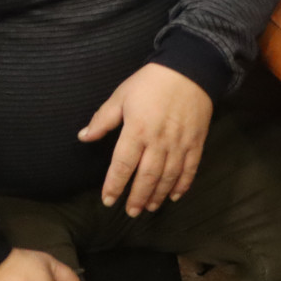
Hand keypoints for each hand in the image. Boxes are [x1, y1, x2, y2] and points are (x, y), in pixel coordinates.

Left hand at [79, 63, 212, 216]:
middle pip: (147, 177)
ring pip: (168, 177)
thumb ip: (103, 119)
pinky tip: (174, 195)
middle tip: (130, 212)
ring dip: (158, 195)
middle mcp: (159, 141)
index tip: (108, 200)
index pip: (122, 165)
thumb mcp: (121, 95)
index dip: (114, 185)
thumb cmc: (151, 81)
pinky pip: (190, 168)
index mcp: (137, 130)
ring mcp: (180, 143)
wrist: (190, 69)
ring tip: (150, 207)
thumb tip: (84, 137)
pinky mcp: (196, 142)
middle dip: (137, 197)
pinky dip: (183, 184)